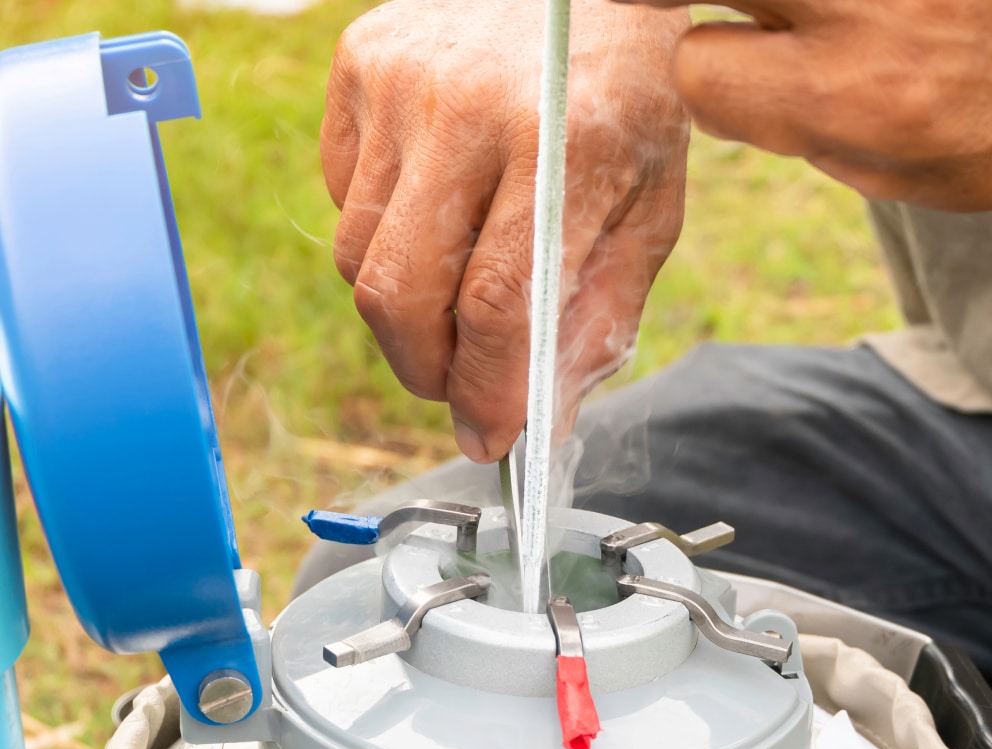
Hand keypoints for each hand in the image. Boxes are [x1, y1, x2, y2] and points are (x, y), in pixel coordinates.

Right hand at [322, 0, 689, 461]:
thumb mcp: (649, 211)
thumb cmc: (626, 102)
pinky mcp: (358, 64)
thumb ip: (597, 320)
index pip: (499, 303)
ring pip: (359, 257)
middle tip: (457, 387)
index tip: (487, 440)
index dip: (486, 391)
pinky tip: (433, 208)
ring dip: (403, 311)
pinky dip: (382, 236)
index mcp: (568, 145)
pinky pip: (342, 199)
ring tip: (452, 295)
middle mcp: (470, 106)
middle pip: (401, 293)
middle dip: (424, 372)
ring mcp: (401, 80)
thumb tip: (537, 420)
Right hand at [619, 0, 991, 211]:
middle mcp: (867, 8)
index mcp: (844, 94)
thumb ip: (770, 116)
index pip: (696, 64)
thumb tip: (693, 63)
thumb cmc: (958, 142)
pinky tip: (830, 15)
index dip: (698, 73)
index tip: (720, 72)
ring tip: (775, 17)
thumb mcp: (857, 163)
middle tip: (674, 9)